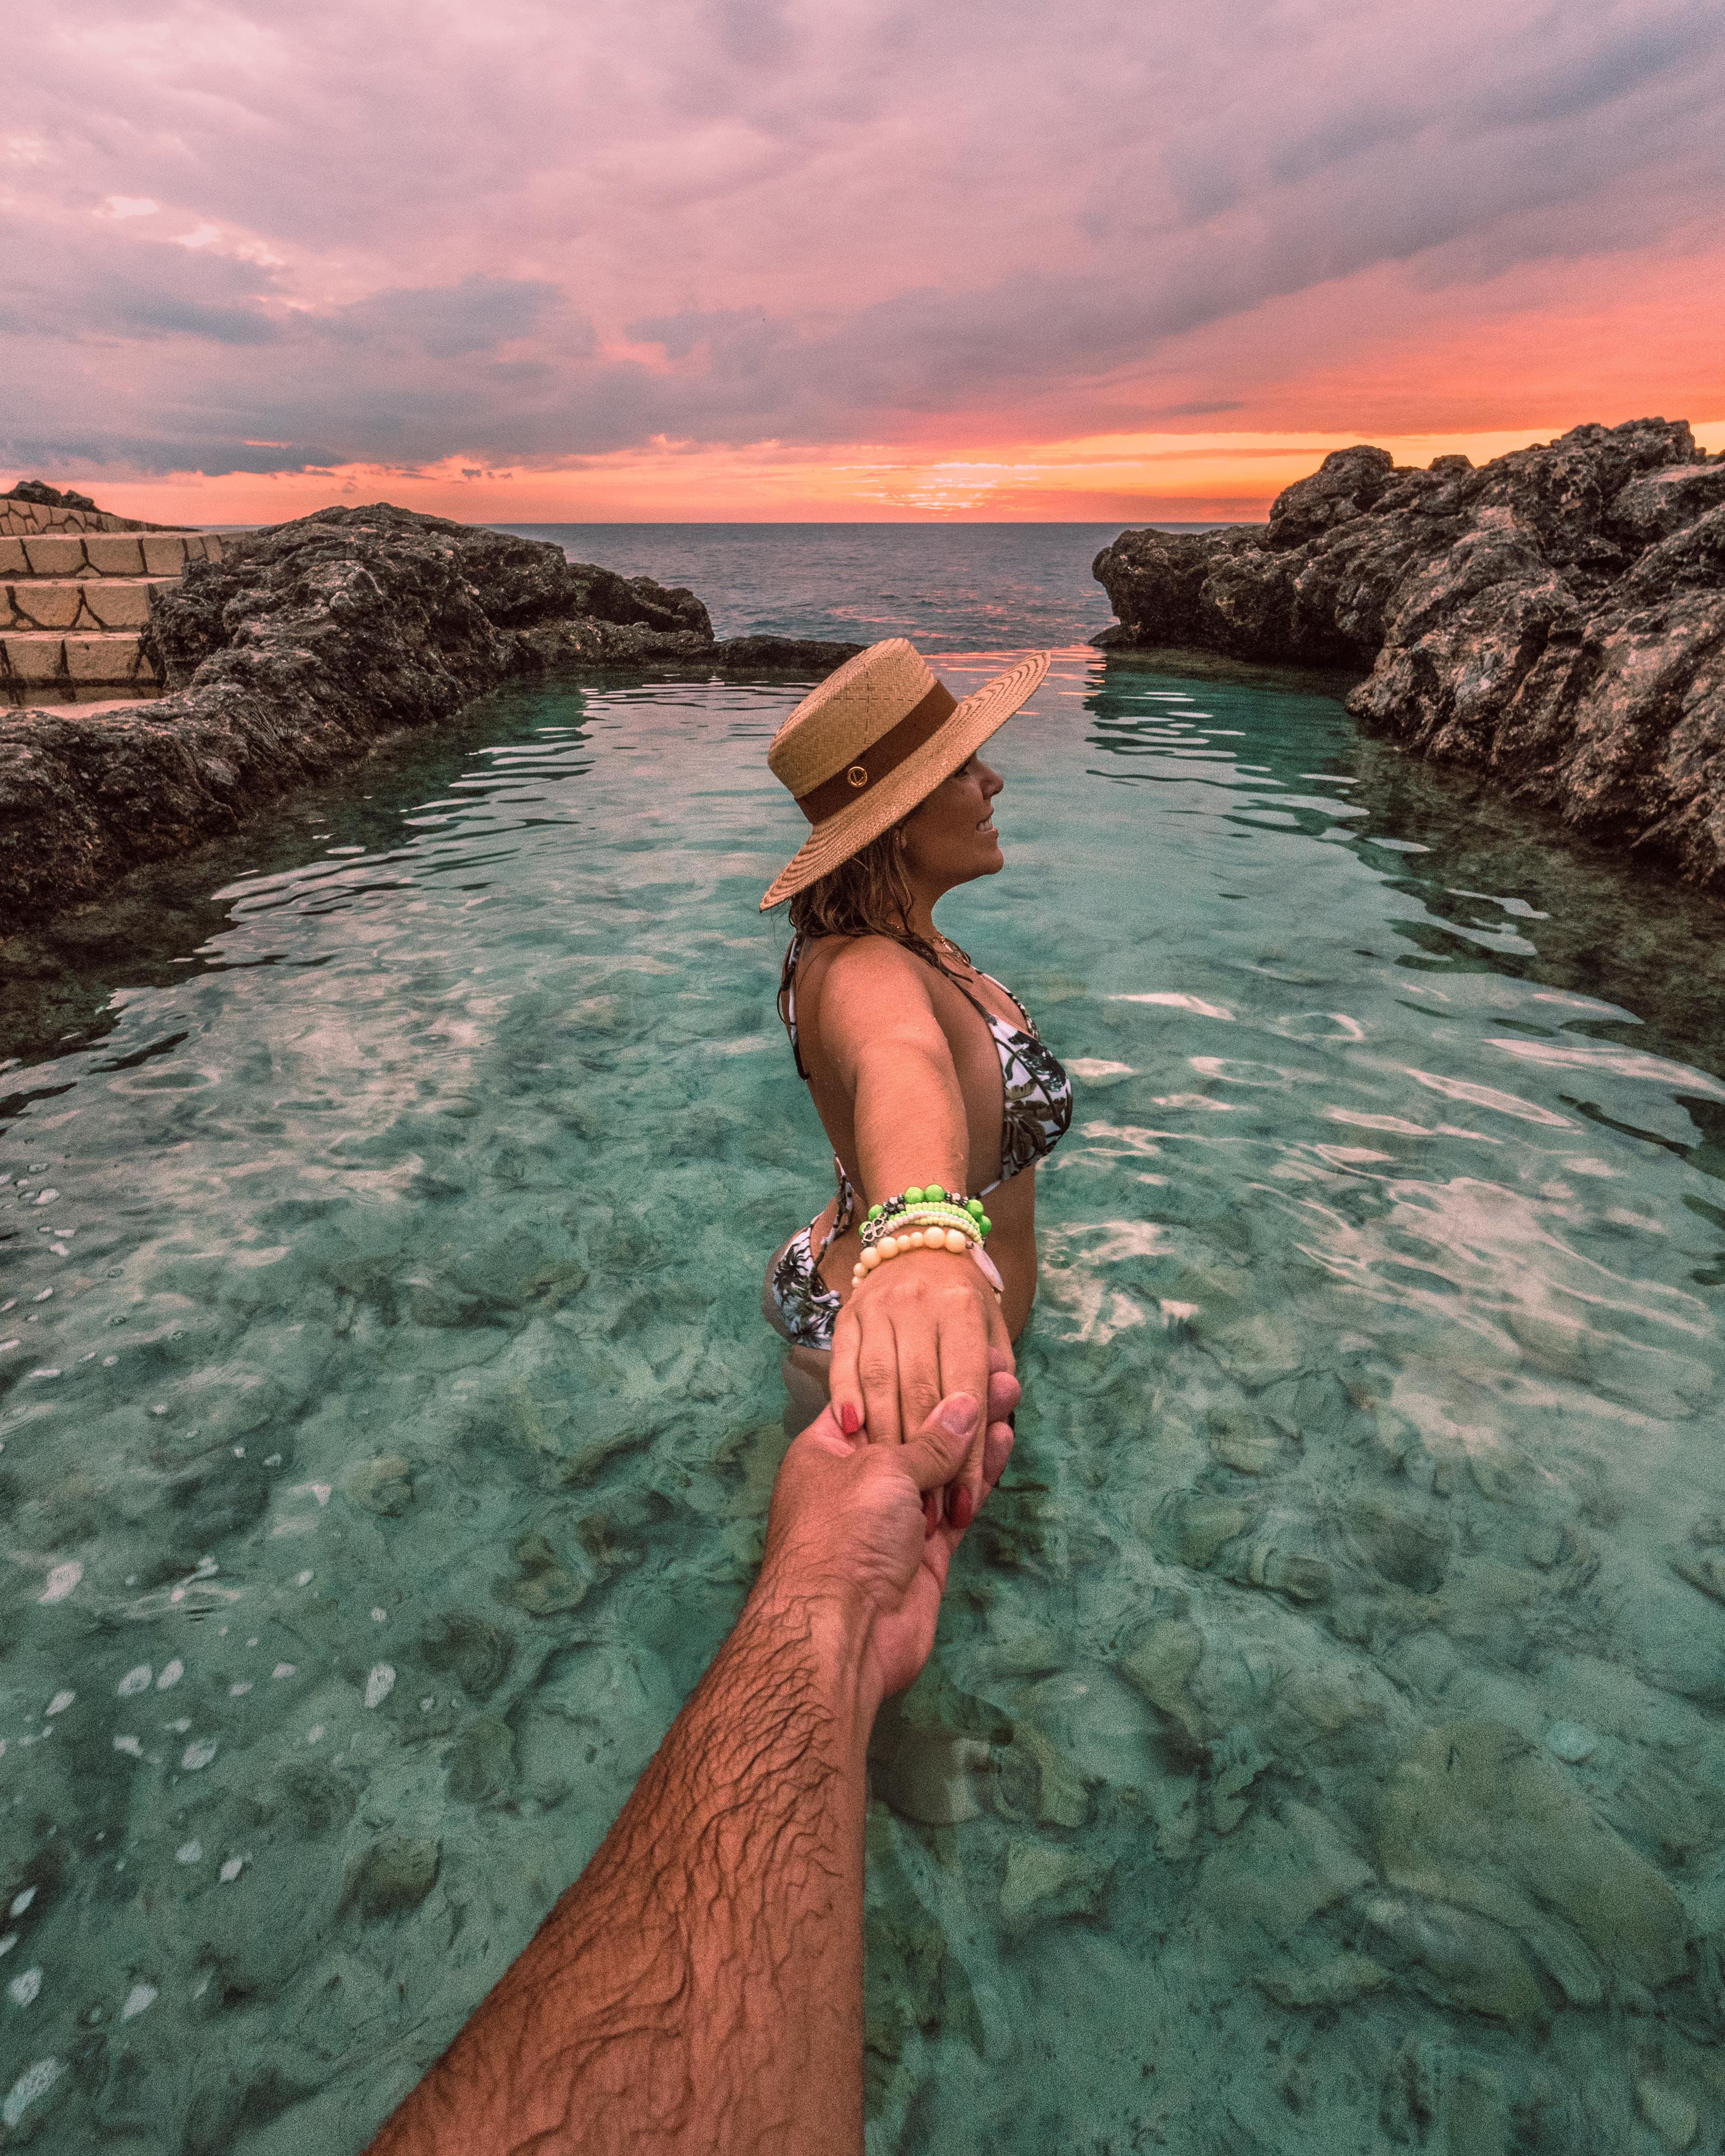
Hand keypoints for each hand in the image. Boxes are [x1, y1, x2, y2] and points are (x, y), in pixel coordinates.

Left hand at [758, 1377, 1018, 1707]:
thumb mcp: (881, 1469)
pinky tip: (1003, 1443)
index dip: (912, 1377)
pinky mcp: (925, 1553)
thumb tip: (965, 1407)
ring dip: (973, 1437)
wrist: (839, 1630)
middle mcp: (858, 1481)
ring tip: (1009, 1396)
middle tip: (997, 1372)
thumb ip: (927, 1441)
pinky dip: (979, 1478)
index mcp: (826, 1451)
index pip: (871, 1402)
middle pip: (911, 1434)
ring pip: (940, 1469)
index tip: (952, 1351)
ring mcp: (893, 1519)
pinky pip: (956, 1505)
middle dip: (952, 1405)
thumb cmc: (842, 1533)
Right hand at [828, 1248, 1014, 1523]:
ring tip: (893, 1489)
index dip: (966, 1452)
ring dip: (887, 1441)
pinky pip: (843, 1365)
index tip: (965, 1501)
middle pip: (921, 1392)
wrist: (918, 1235)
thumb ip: (993, 1373)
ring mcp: (878, 1308)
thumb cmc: (963, 1297)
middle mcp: (918, 1306)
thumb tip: (998, 1422)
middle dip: (927, 1459)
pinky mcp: (847, 1316)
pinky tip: (853, 1434)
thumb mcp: (992, 1327)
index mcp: (961, 1310)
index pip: (966, 1392)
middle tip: (930, 1510)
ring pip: (880, 1383)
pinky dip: (845, 1400)